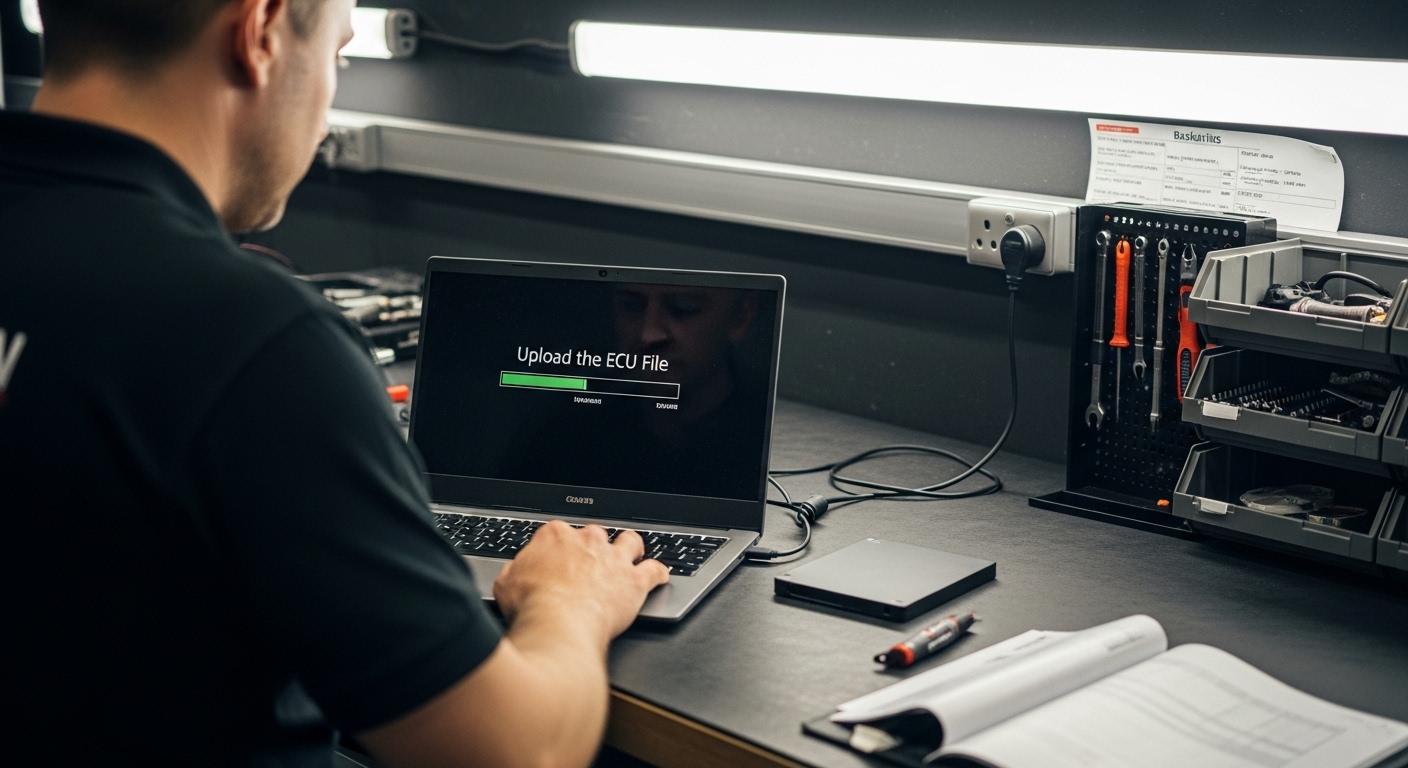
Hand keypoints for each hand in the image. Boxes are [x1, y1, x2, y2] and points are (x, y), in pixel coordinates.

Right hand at [493, 522, 669, 644]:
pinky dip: (658, 573)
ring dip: (630, 549)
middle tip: (590, 565)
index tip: (561, 560)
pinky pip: (655, 570)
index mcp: (555, 536)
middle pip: (596, 535)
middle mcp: (588, 540)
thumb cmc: (531, 606)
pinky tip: (659, 576)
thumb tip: (515, 572)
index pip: (560, 533)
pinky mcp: (634, 580)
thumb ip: (514, 571)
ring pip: (630, 542)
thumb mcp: (506, 585)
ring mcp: (614, 558)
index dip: (561, 549)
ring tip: (631, 557)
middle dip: (594, 547)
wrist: (558, 625)